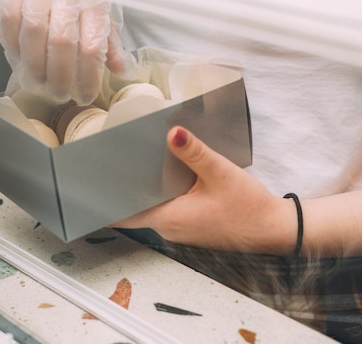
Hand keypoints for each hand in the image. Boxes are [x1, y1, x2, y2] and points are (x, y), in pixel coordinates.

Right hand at [0, 0, 134, 104]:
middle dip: (60, 78)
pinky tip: (21, 61)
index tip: (84, 94)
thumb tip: (121, 69)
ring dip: (34, 68)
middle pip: (61, 45)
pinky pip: (9, 25)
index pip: (92, 46)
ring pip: (32, 37)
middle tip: (60, 94)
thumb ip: (109, 37)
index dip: (87, 77)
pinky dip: (13, 48)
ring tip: (39, 83)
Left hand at [111, 126, 297, 254]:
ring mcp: (180, 229)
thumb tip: (172, 132)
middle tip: (108, 164)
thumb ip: (194, 152)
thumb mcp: (220, 173)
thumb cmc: (249, 207)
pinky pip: (165, 209)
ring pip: (150, 208)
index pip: (124, 215)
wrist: (274, 230)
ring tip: (130, 164)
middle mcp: (169, 227)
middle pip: (134, 209)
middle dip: (121, 190)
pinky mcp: (190, 225)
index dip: (104, 203)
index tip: (88, 189)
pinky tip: (161, 175)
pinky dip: (159, 194)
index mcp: (170, 218)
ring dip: (142, 191)